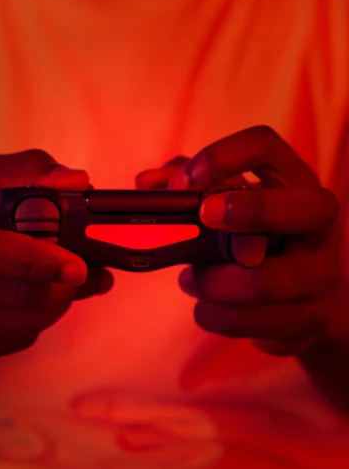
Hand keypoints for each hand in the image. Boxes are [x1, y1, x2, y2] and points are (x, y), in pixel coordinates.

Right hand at [0, 149, 112, 363]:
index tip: (78, 266)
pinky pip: (12, 341)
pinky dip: (35, 322)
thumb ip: (27, 170)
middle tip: (90, 272)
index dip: (35, 261)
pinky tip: (30, 301)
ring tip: (65, 284)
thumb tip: (76, 180)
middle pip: (13, 294)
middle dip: (65, 286)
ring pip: (21, 323)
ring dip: (57, 305)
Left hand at [136, 127, 342, 356]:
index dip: (223, 157)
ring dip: (212, 282)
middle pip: (303, 206)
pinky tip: (205, 308)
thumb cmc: (256, 244)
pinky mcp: (312, 319)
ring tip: (191, 280)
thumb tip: (146, 183)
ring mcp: (322, 273)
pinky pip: (252, 321)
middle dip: (248, 211)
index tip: (186, 183)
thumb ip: (186, 188)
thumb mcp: (226, 210)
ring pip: (264, 280)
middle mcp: (319, 222)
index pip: (266, 146)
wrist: (305, 303)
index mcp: (294, 182)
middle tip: (204, 219)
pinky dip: (215, 315)